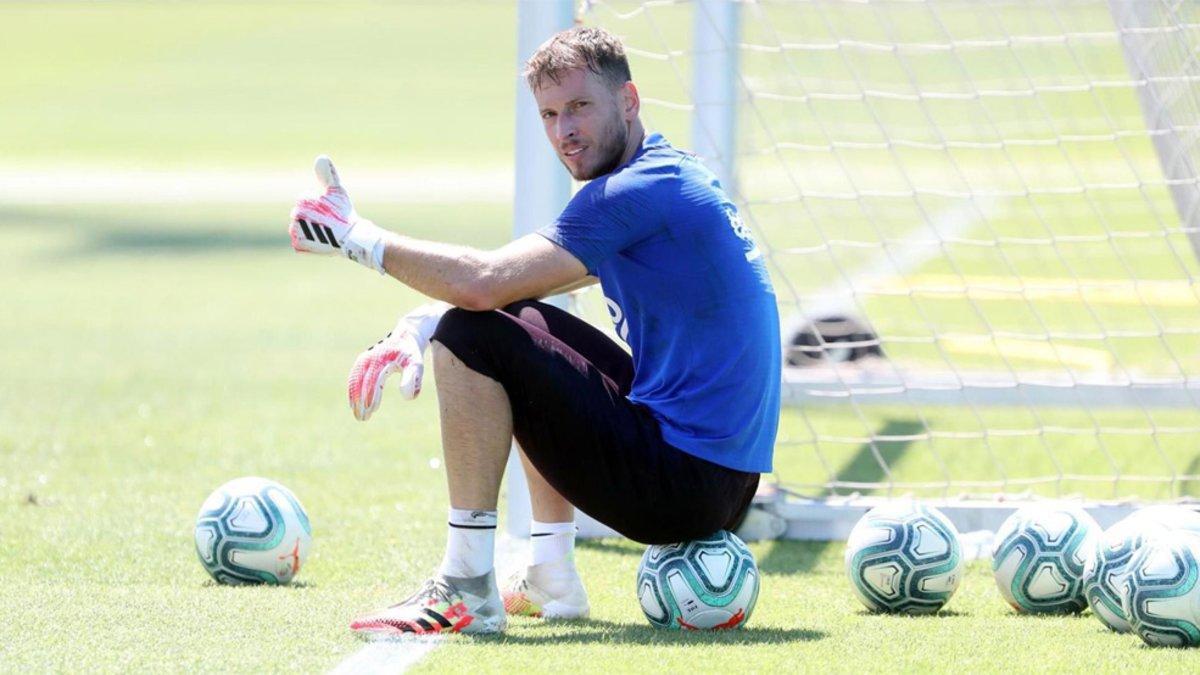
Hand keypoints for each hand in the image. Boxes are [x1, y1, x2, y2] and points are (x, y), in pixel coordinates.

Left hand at [289, 155, 387, 271]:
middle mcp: (295, 214)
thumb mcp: (338, 191)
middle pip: (302, 216)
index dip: (320, 207)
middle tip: (329, 224)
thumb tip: (321, 157)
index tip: (330, 213)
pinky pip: (299, 242)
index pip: (306, 202)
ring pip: (300, 229)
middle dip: (313, 219)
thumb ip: (327, 174)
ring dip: (310, 231)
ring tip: (325, 233)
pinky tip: (319, 241)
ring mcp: (296, 230)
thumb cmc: (345, 212)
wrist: (352, 238)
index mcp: (303, 199)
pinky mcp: (299, 244)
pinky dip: (308, 243)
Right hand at [347, 303, 449, 420]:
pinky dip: (352, 390)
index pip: (373, 380)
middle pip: (361, 382)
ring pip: (355, 381)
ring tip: (358, 414)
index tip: (371, 410)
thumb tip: (407, 398)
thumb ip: (412, 379)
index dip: (370, 395)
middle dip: (361, 401)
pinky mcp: (362, 361)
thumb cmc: (411, 354)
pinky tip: (353, 404)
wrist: (406, 337)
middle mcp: (370, 358)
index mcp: (382, 359)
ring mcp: (364, 359)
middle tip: (363, 418)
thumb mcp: (416, 365)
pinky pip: (354, 377)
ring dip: (354, 398)